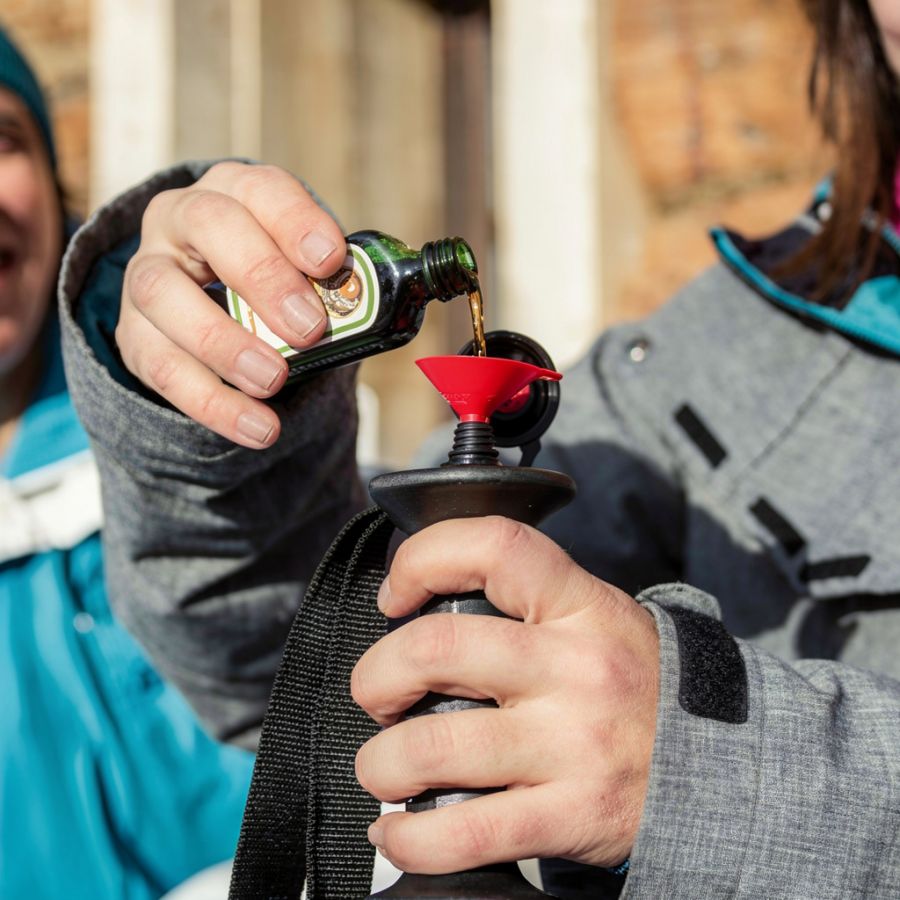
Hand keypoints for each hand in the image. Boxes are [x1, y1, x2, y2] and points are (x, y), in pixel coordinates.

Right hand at [116, 162, 345, 447]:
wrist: (210, 305)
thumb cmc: (272, 282)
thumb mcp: (302, 271)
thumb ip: (333, 284)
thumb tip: (383, 309)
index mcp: (235, 193)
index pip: (262, 189)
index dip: (296, 221)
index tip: (330, 261)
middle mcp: (180, 220)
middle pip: (209, 226)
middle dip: (263, 277)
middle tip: (310, 328)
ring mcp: (148, 273)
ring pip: (165, 295)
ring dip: (223, 342)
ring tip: (273, 381)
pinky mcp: (134, 333)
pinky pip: (161, 366)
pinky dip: (211, 402)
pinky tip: (256, 426)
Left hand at [351, 516, 659, 873]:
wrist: (722, 764)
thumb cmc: (636, 684)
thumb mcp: (594, 619)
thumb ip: (523, 606)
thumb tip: (422, 608)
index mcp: (579, 606)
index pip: (494, 547)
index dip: (422, 559)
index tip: (396, 594)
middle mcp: (576, 667)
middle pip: (436, 648)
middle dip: (377, 675)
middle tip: (378, 695)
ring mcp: (574, 742)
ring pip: (434, 746)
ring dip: (381, 763)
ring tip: (385, 767)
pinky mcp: (572, 814)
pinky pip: (466, 832)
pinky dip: (411, 839)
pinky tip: (400, 833)